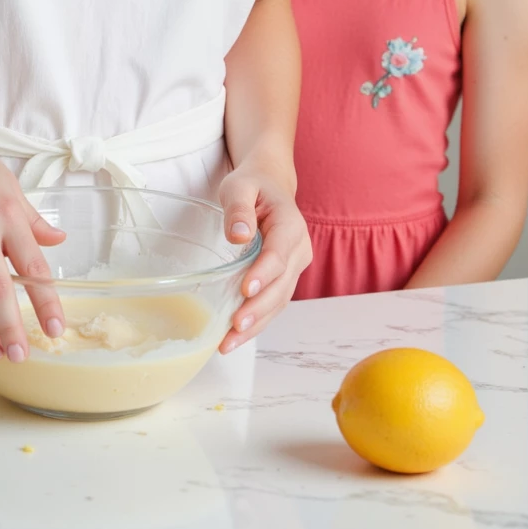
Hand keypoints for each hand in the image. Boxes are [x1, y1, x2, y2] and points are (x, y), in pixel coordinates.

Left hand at [215, 161, 311, 351]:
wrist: (269, 184)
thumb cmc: (252, 185)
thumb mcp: (239, 186)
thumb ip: (238, 208)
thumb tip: (239, 236)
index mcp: (291, 225)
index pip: (279, 254)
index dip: (264, 274)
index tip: (246, 290)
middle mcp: (299, 250)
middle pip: (281, 285)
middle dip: (259, 309)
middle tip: (234, 327)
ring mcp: (294, 267)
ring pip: (279, 301)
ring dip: (256, 324)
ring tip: (228, 344)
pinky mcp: (284, 278)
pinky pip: (273, 303)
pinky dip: (256, 321)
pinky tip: (234, 337)